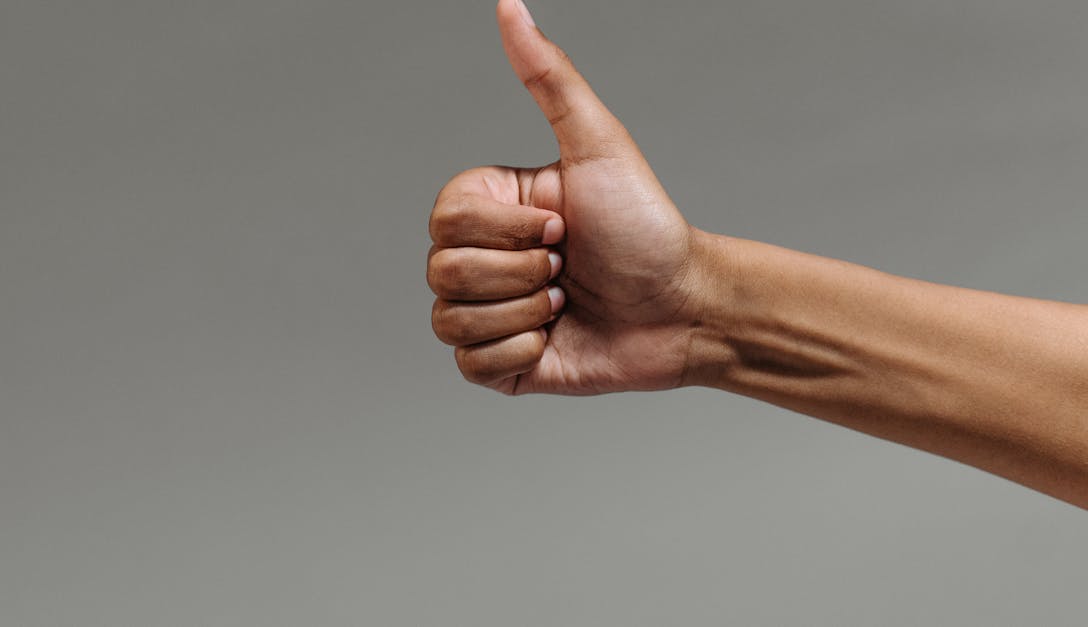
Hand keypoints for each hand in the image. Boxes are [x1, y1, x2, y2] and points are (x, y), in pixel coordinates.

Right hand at [428, 0, 709, 394]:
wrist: (685, 308)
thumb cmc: (647, 226)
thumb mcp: (599, 145)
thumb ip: (549, 77)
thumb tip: (509, 4)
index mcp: (492, 208)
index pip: (445, 220)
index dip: (507, 231)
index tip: (562, 227)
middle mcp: (483, 258)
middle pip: (443, 272)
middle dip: (521, 274)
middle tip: (567, 267)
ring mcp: (489, 313)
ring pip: (450, 321)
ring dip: (522, 315)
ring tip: (565, 303)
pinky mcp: (501, 365)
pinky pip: (469, 367)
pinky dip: (518, 355)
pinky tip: (556, 339)